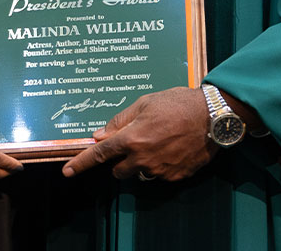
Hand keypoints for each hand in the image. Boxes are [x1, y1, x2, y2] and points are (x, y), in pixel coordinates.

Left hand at [61, 87, 214, 180]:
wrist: (212, 116)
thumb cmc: (177, 103)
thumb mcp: (145, 103)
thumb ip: (120, 121)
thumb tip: (99, 135)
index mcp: (132, 139)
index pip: (100, 154)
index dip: (81, 163)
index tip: (67, 171)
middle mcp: (143, 158)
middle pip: (118, 170)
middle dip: (120, 160)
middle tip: (134, 142)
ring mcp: (160, 169)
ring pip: (139, 174)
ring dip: (139, 163)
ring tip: (157, 142)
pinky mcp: (175, 176)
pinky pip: (158, 175)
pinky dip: (159, 165)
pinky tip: (171, 148)